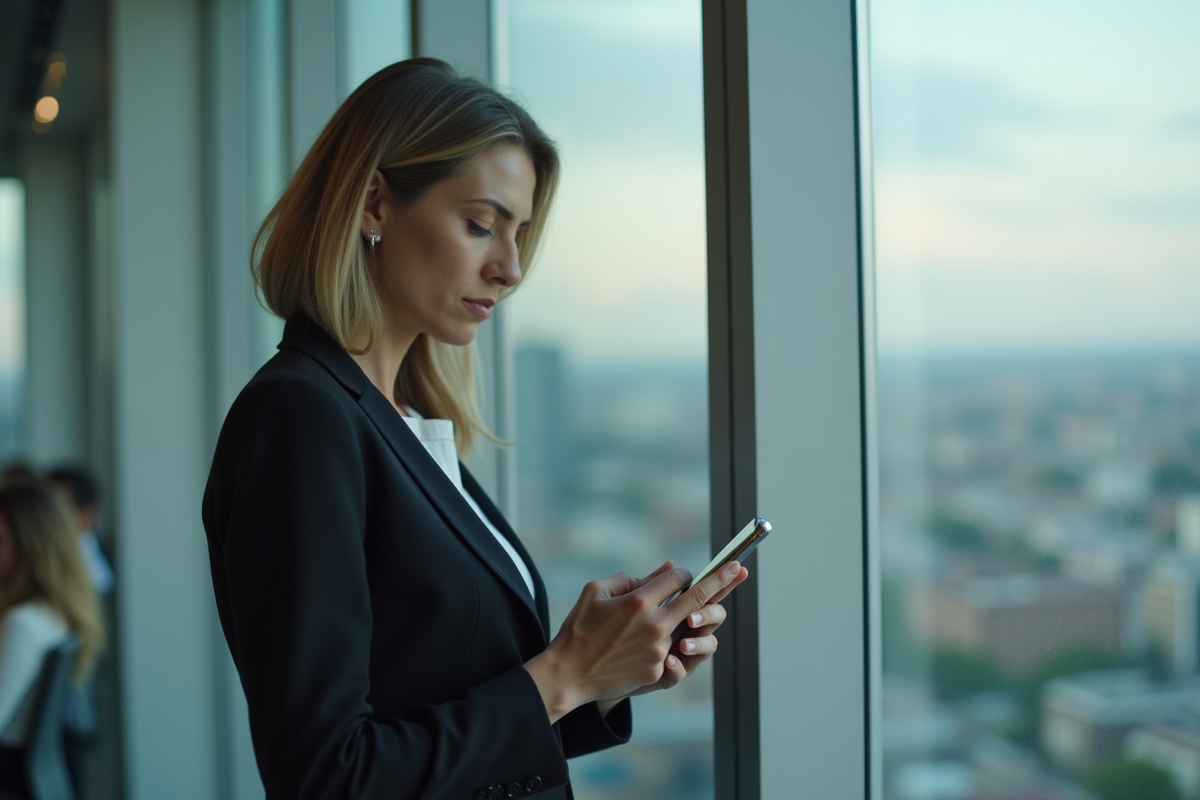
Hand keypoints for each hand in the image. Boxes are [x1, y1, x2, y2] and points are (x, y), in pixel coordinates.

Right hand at [523, 559, 747, 722]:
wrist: (569, 674)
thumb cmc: (579, 628)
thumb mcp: (597, 592)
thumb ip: (634, 578)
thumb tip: (667, 568)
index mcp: (639, 600)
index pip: (678, 578)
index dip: (683, 574)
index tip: (682, 576)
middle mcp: (654, 624)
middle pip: (699, 597)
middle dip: (722, 580)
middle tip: (739, 569)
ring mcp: (659, 650)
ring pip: (693, 629)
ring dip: (696, 620)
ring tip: (700, 616)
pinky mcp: (657, 672)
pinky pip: (678, 654)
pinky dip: (674, 646)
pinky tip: (666, 647)